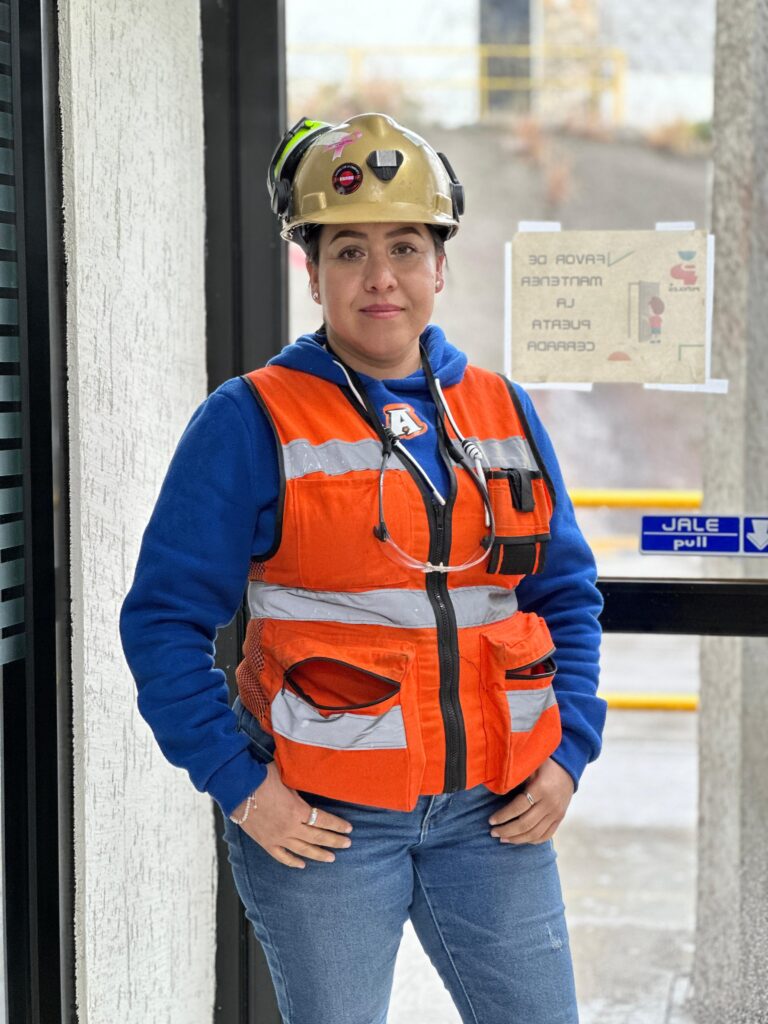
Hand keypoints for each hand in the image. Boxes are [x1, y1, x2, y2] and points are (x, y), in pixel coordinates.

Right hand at [232, 761, 353, 868]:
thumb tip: (313, 776)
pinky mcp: (265, 842)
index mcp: (298, 810)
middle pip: (317, 837)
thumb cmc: (262, 777)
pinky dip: (293, 862)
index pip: (323, 820)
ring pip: (303, 850)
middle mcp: (290, 827)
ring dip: (319, 854)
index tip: (349, 829)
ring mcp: (278, 837)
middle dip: (335, 841)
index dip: (337, 825)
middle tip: (347, 844)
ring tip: (331, 858)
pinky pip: (281, 856)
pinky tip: (302, 865)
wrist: (237, 788)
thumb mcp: (287, 776)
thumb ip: (301, 782)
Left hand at [487, 758, 574, 844]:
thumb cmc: (543, 765)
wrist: (568, 768)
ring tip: (502, 839)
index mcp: (541, 788)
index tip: (491, 820)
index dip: (503, 816)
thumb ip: (516, 777)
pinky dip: (531, 841)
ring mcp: (556, 814)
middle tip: (493, 832)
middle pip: (525, 824)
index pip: (518, 807)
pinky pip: (546, 835)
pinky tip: (519, 840)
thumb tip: (495, 788)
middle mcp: (550, 804)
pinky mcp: (560, 819)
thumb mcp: (530, 766)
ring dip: (516, 839)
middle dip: (506, 830)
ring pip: (534, 834)